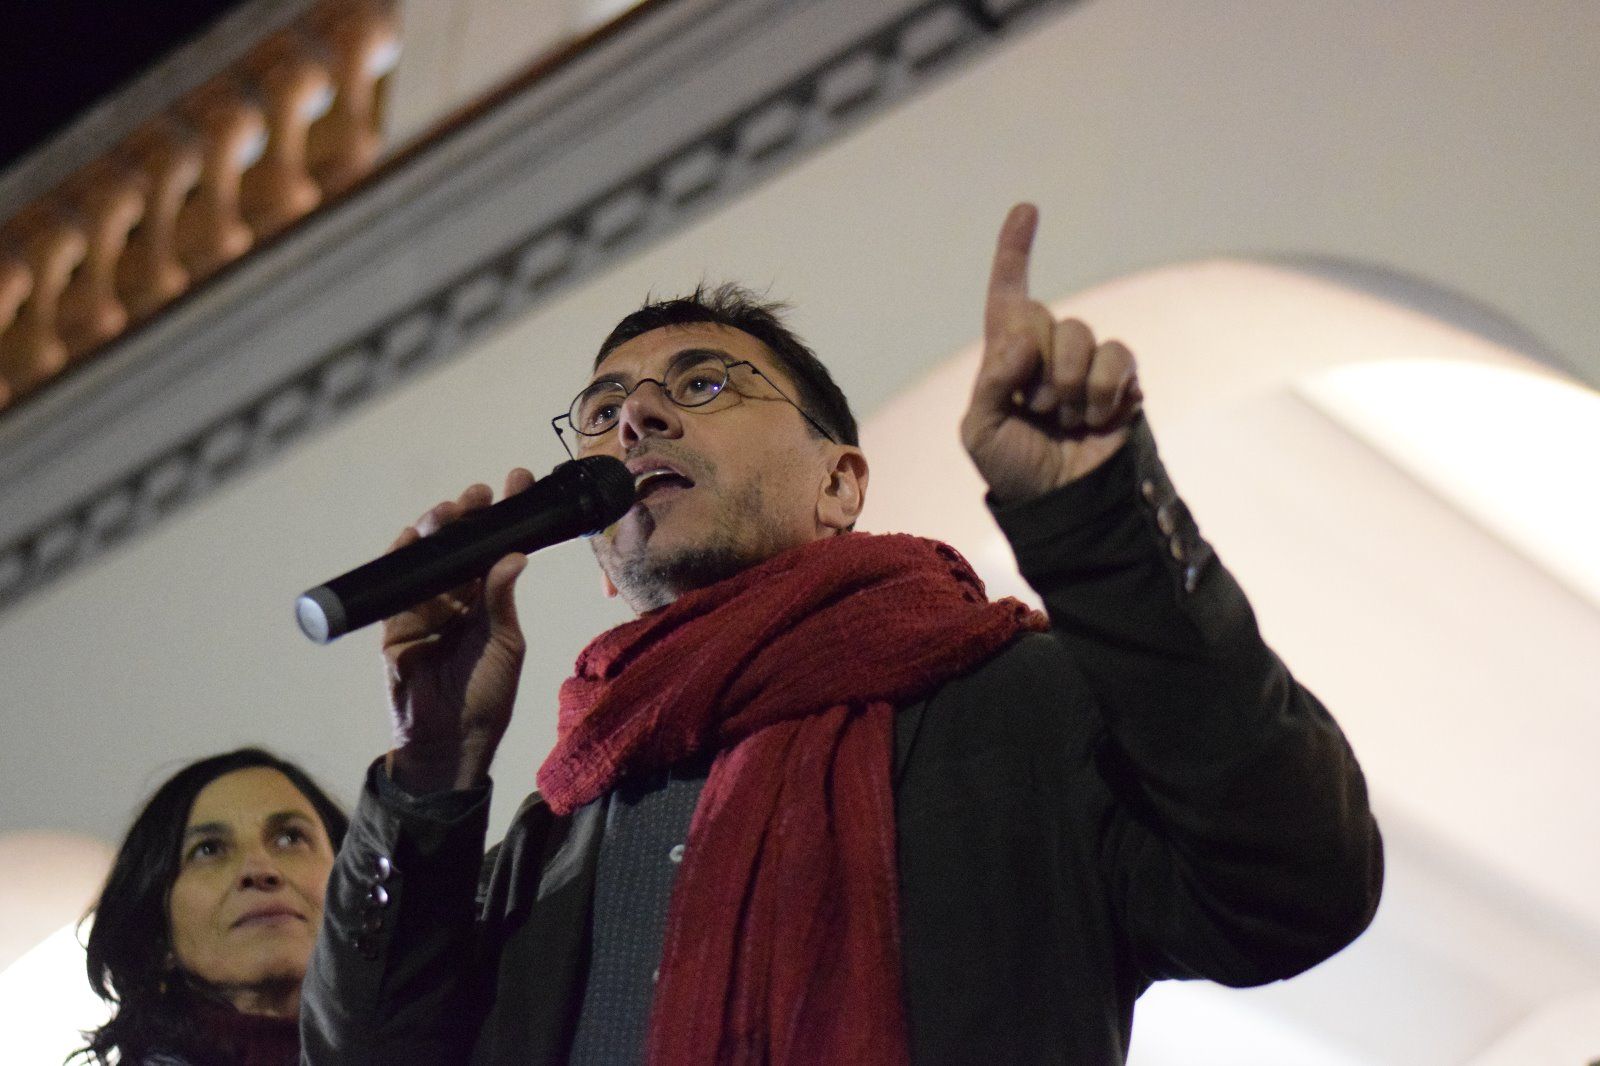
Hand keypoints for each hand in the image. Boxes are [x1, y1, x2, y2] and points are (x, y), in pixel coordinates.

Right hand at [382, 468, 534, 792]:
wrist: (448, 741)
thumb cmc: (486, 696)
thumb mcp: (504, 645)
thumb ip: (501, 601)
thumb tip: (514, 555)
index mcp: (490, 600)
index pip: (498, 547)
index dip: (508, 515)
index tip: (519, 480)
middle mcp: (459, 597)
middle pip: (461, 545)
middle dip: (468, 515)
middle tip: (478, 495)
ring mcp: (426, 607)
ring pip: (428, 558)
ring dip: (435, 530)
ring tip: (448, 511)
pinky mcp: (396, 623)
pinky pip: (395, 585)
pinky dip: (399, 558)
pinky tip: (408, 537)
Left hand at [960, 203, 1143, 503]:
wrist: (1062, 503)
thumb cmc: (1015, 470)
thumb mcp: (980, 431)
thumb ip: (991, 380)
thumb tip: (1021, 338)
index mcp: (1006, 356)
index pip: (1008, 296)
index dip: (1015, 252)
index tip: (1026, 210)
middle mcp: (1046, 351)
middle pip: (1044, 315)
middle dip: (1038, 367)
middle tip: (1038, 410)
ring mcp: (1086, 364)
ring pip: (1081, 335)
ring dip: (1070, 385)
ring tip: (1066, 420)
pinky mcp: (1122, 380)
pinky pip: (1118, 357)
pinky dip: (1104, 390)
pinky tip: (1098, 418)